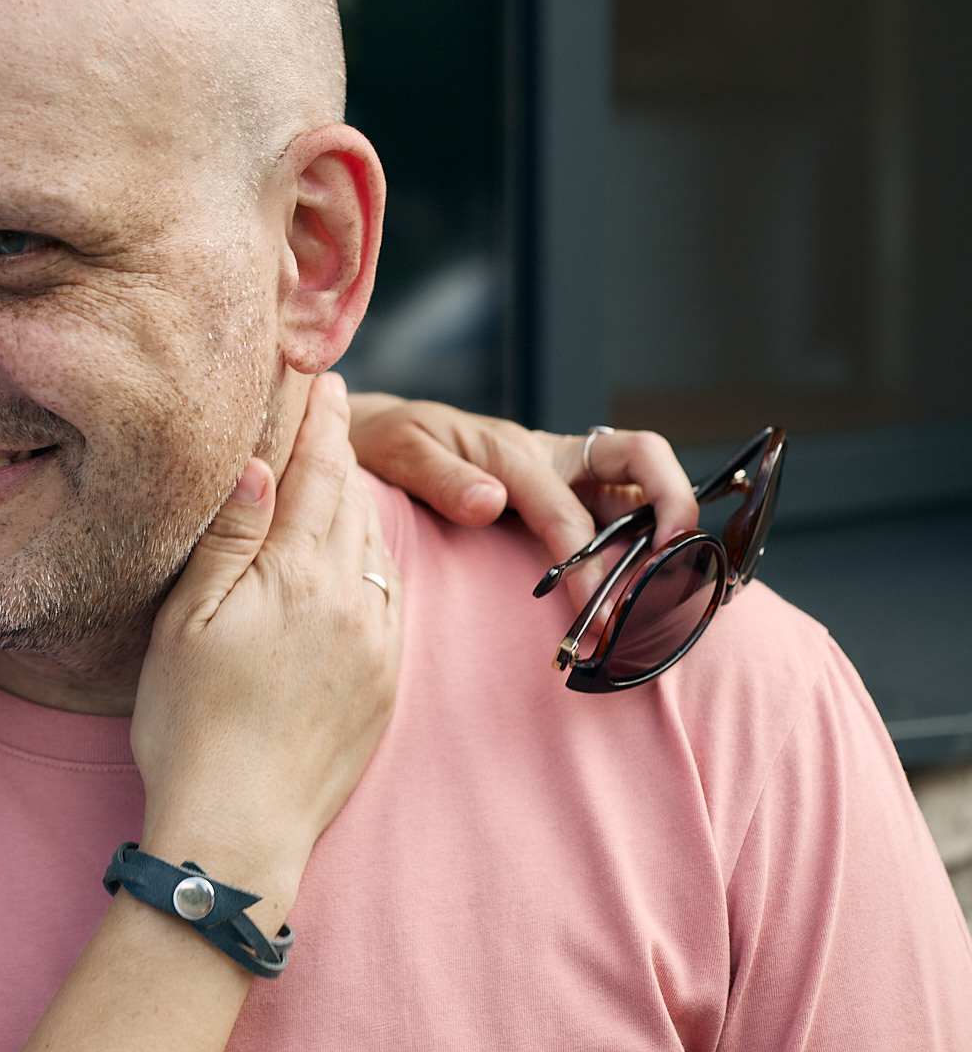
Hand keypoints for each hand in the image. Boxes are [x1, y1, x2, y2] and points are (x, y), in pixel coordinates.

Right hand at [130, 373, 400, 929]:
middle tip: (335, 406)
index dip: (321, 422)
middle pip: (353, 501)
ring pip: (375, 547)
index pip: (317, 474)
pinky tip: (357, 556)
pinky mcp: (386, 684)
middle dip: (343, 451)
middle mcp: (351, 600)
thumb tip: (261, 466)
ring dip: (360, 503)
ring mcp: (376, 644)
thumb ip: (229, 539)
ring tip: (343, 471)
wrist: (238, 826)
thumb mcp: (188, 621)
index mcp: (298, 575)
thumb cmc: (190, 723)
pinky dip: (373, 559)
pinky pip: (389, 597)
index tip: (326, 377)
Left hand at [345, 394, 697, 601]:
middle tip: (677, 582)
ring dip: (668, 531)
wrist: (373, 436)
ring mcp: (563, 473)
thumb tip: (490, 502)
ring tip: (678, 594)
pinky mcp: (562, 492)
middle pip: (641, 464)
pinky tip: (650, 586)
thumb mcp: (400, 453)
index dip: (590, 565)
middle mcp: (552, 457)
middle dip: (673, 515)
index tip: (600, 616)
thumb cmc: (386, 443)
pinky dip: (646, 539)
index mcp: (514, 450)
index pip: (567, 511)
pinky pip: (619, 509)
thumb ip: (442, 479)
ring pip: (639, 490)